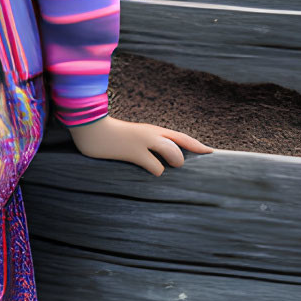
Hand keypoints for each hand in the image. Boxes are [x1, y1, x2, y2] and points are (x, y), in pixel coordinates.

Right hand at [66, 114, 213, 173]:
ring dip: (170, 164)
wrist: (90, 129)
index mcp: (153, 130)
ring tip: (157, 167)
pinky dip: (155, 171)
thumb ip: (145, 145)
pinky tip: (145, 170)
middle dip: (181, 159)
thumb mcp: (131, 137)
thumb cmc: (109, 135)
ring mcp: (144, 142)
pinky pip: (155, 167)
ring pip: (173, 154)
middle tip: (171, 166)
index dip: (197, 145)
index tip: (211, 151)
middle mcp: (152, 134)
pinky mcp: (134, 152)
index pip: (181, 137)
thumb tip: (157, 160)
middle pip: (181, 145)